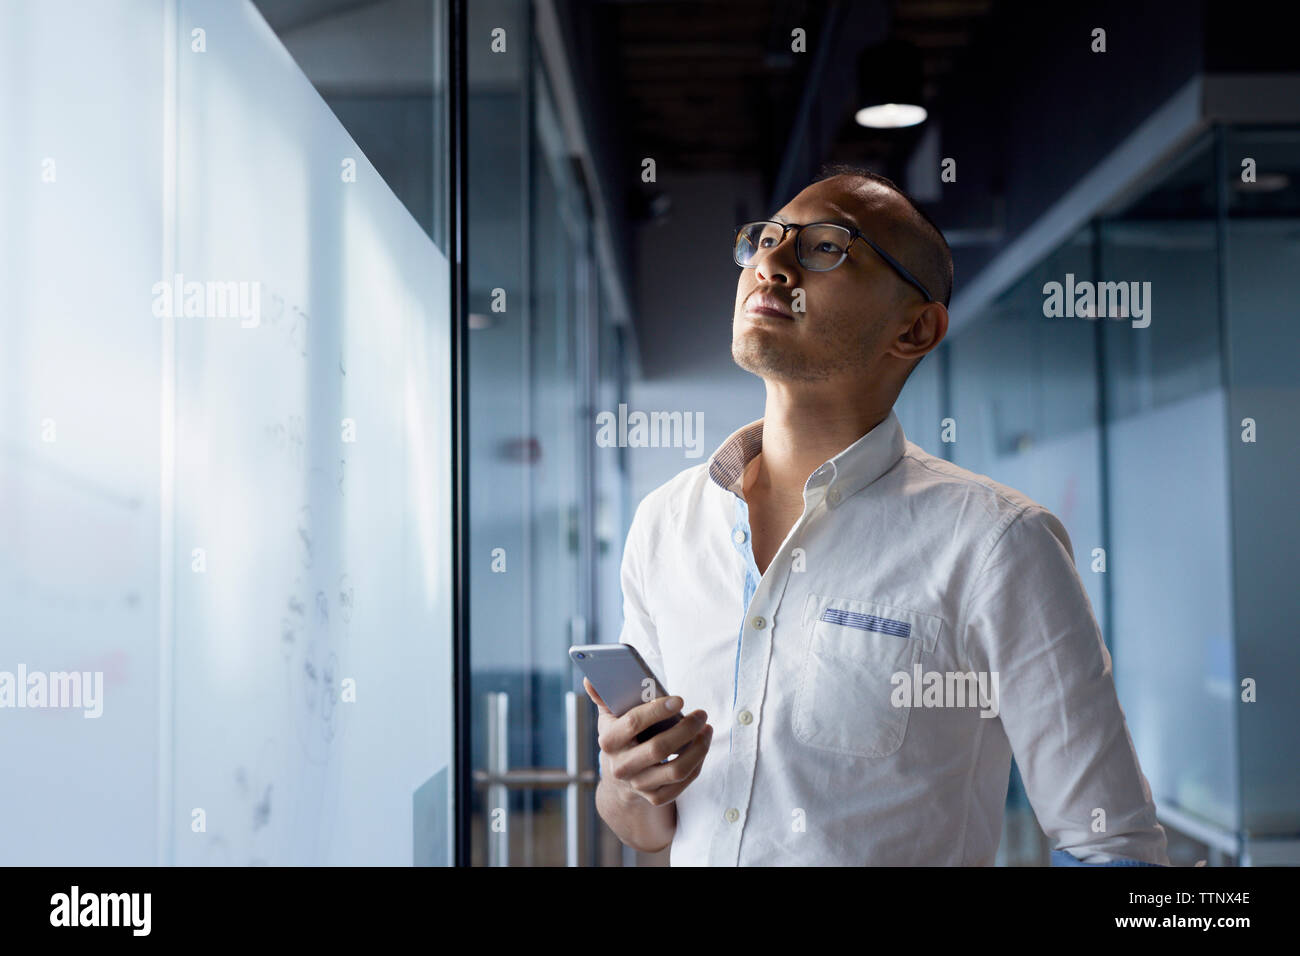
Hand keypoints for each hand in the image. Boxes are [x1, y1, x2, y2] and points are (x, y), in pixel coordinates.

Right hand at [583, 677, 712, 807]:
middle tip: (701, 714)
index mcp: (608, 741)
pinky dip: (697, 764)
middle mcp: (621, 766)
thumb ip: (603, 697)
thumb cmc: (620, 736)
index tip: (680, 699)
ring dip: (698, 749)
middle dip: (685, 729)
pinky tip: (702, 747)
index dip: (657, 710)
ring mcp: (638, 785)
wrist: (618, 777)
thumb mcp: (609, 717)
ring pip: (676, 770)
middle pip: (659, 749)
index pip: (633, 723)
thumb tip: (591, 679)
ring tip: (707, 730)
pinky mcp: (655, 797)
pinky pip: (683, 783)